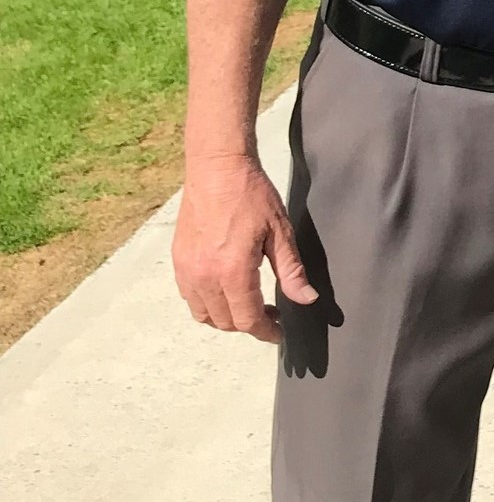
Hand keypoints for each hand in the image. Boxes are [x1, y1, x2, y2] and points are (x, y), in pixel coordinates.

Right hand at [172, 154, 317, 341]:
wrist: (217, 168)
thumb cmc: (252, 195)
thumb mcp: (280, 232)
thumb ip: (291, 271)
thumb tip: (306, 300)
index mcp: (232, 272)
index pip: (248, 319)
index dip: (266, 332)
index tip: (279, 333)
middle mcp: (204, 277)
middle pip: (226, 322)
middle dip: (250, 325)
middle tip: (271, 313)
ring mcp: (187, 270)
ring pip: (204, 314)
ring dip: (227, 317)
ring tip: (249, 304)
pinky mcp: (178, 260)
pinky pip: (190, 297)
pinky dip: (208, 303)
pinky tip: (226, 289)